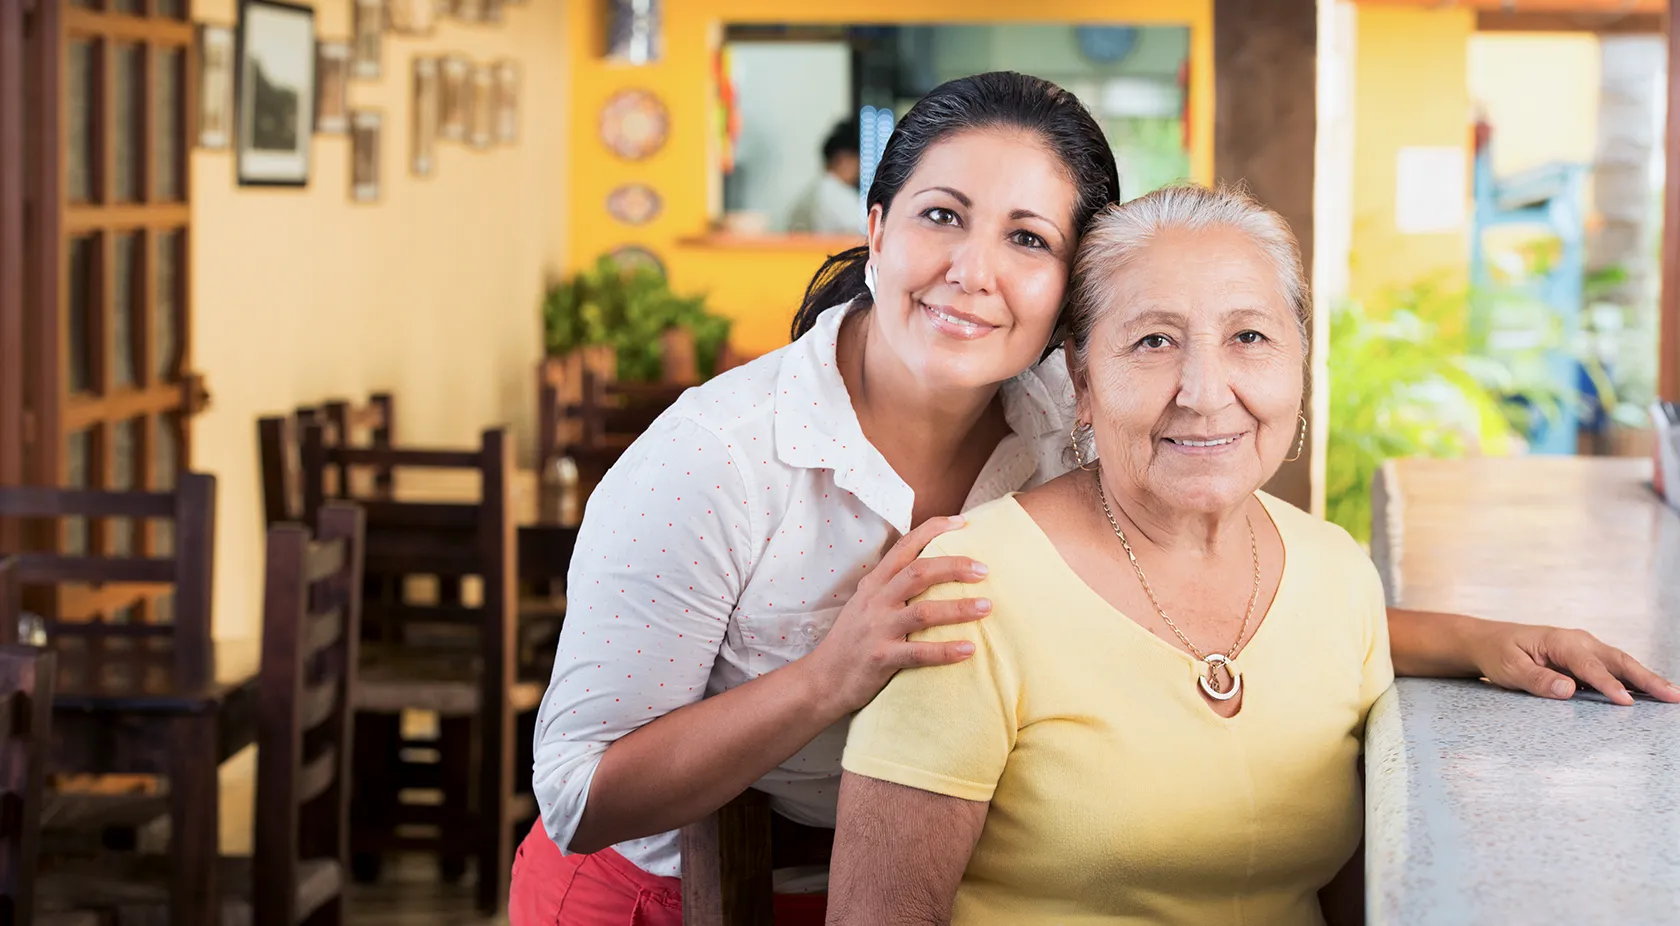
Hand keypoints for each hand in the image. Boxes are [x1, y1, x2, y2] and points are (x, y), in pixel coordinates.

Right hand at [802, 515, 990, 713]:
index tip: (963, 523)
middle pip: (918, 573)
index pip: (904, 547)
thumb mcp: (865, 604)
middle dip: (954, 567)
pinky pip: (919, 653)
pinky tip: (969, 649)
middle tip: (984, 570)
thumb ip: (891, 587)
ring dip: (958, 608)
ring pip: (923, 612)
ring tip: (986, 607)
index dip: (933, 531)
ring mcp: (877, 629)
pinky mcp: (881, 658)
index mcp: (874, 584)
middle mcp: (876, 601)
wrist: (822, 680)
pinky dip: (946, 650)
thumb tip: (931, 570)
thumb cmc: (852, 641)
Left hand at [1464, 620, 1679, 705]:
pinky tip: (1649, 694)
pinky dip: (1633, 680)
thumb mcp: (1509, 668)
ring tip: (1672, 695)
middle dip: (1647, 679)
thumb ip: (1537, 680)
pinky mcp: (1584, 659)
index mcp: (1560, 641)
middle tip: (1673, 695)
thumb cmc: (1497, 652)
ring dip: (1647, 679)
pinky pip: (1612, 670)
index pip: (1589, 666)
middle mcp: (1578, 642)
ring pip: (1621, 664)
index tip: (1626, 702)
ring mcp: (1584, 649)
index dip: (1609, 685)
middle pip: (1618, 661)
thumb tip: (1567, 690)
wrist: (1487, 641)